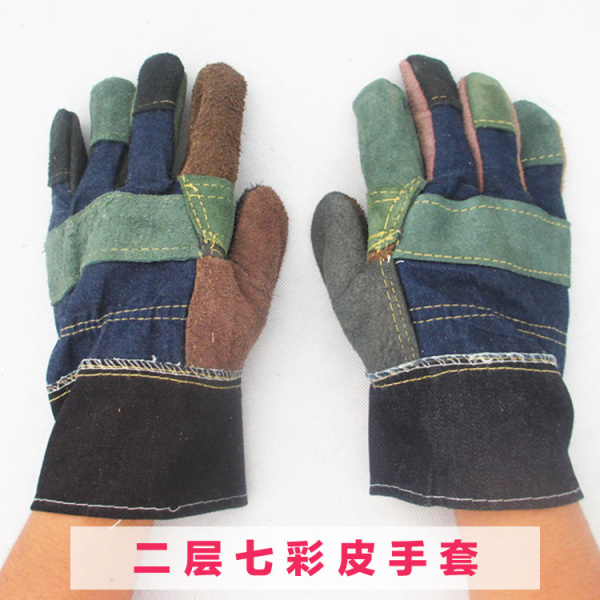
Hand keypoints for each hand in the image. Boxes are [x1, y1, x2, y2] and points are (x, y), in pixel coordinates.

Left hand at [35, 53, 287, 518]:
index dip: (220, 99)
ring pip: (107, 138)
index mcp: (198, 209)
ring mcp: (101, 210)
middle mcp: (147, 197)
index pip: (213, 135)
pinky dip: (66, 144)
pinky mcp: (67, 233)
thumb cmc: (202, 338)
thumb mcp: (254, 294)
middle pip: (155, 124)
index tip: (221, 78)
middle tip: (165, 66)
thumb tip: (260, 194)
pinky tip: (69, 121)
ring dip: (117, 105)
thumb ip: (263, 238)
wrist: (137, 381)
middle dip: (164, 88)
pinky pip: (63, 175)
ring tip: (121, 86)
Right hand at [312, 55, 579, 509]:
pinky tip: (526, 113)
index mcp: (403, 213)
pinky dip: (537, 128)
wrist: (471, 387)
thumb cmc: (405, 343)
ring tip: (472, 83)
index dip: (379, 107)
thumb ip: (335, 241)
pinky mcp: (546, 227)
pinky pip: (548, 161)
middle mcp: (456, 199)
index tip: (375, 95)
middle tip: (419, 68)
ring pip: (497, 128)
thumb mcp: (350, 297)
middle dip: (427, 84)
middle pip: (442, 119)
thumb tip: (339, 199)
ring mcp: (507, 208)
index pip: (388, 137)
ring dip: (481, 96)